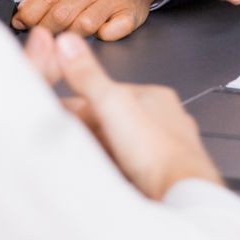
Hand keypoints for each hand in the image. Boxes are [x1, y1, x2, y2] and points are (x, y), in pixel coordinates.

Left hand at [13, 0, 171, 40]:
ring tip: (64, 33)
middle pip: (61, 14)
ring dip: (68, 35)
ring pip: (82, 27)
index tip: (20, 23)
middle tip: (40, 34)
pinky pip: (108, 34)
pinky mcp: (130, 15)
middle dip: (45, 29)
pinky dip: (99, 36)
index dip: (29, 14)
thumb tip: (23, 6)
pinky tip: (95, 31)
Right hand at [23, 28, 222, 198]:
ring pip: (122, 144)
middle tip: (63, 138)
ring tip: (79, 158)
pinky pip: (130, 167)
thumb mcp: (113, 105)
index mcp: (154, 96)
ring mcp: (164, 148)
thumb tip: (69, 43)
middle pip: (114, 119)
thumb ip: (89, 76)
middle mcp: (163, 120)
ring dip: (100, 150)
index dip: (77, 103)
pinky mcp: (162, 174)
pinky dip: (114, 169)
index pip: (106, 93)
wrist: (184, 195)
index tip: (55, 113)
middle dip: (87, 129)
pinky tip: (104, 175)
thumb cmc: (158, 153)